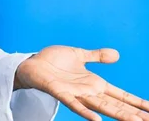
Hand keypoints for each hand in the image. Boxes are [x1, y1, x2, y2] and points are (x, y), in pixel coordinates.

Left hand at [15, 45, 148, 120]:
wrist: (31, 63)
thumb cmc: (53, 61)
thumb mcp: (78, 55)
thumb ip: (97, 56)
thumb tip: (117, 54)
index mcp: (94, 84)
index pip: (121, 95)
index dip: (138, 103)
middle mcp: (88, 92)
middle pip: (116, 105)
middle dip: (134, 114)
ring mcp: (75, 93)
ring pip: (100, 107)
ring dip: (117, 115)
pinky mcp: (60, 92)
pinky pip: (74, 104)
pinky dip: (85, 112)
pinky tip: (97, 120)